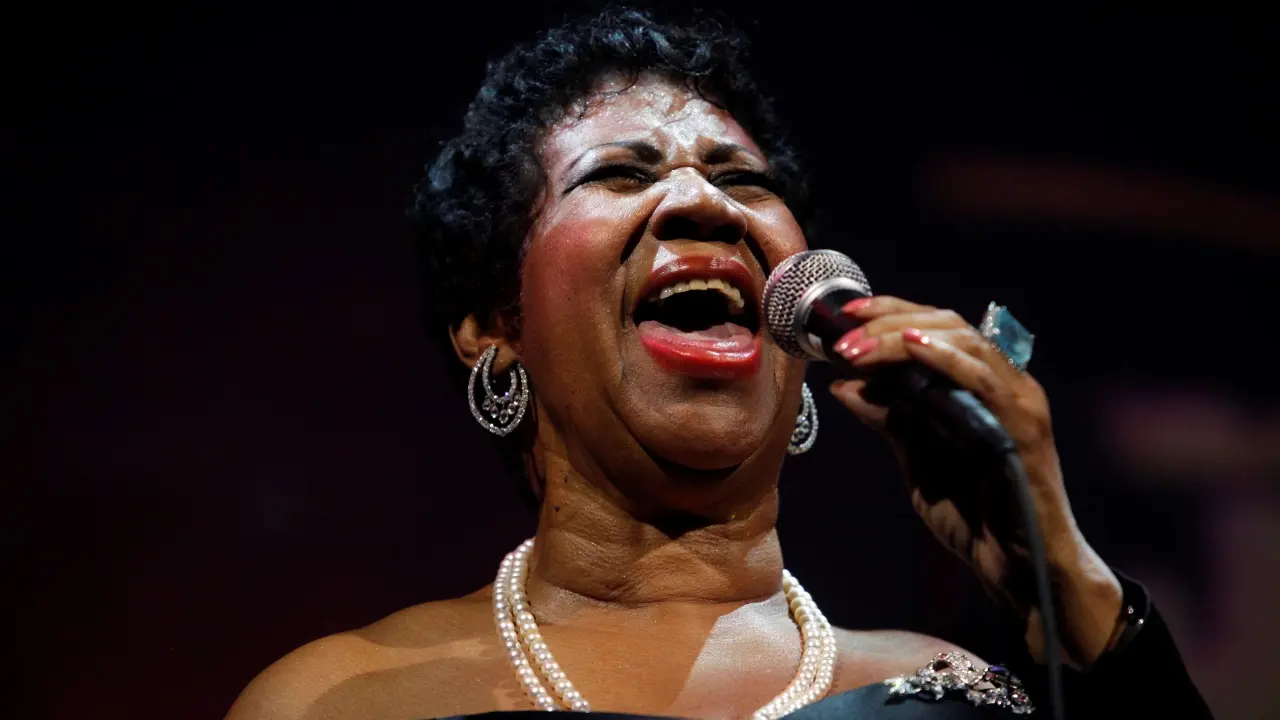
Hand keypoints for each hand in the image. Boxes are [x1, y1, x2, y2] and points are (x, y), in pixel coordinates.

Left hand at [828, 296, 1123, 665]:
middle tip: (842, 338)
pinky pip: (983, 380)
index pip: (935, 328)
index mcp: (980, 386)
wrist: (1017, 572)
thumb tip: (842, 384)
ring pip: (963, 341)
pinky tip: (910, 346)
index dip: (888, 313)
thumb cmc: (974, 517)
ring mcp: (1018, 401)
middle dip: (888, 322)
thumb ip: (889, 420)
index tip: (842, 317)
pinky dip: (945, 358)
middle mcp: (1004, 383)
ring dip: (903, 337)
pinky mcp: (1025, 427)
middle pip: (947, 324)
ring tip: (858, 348)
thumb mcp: (916, 459)